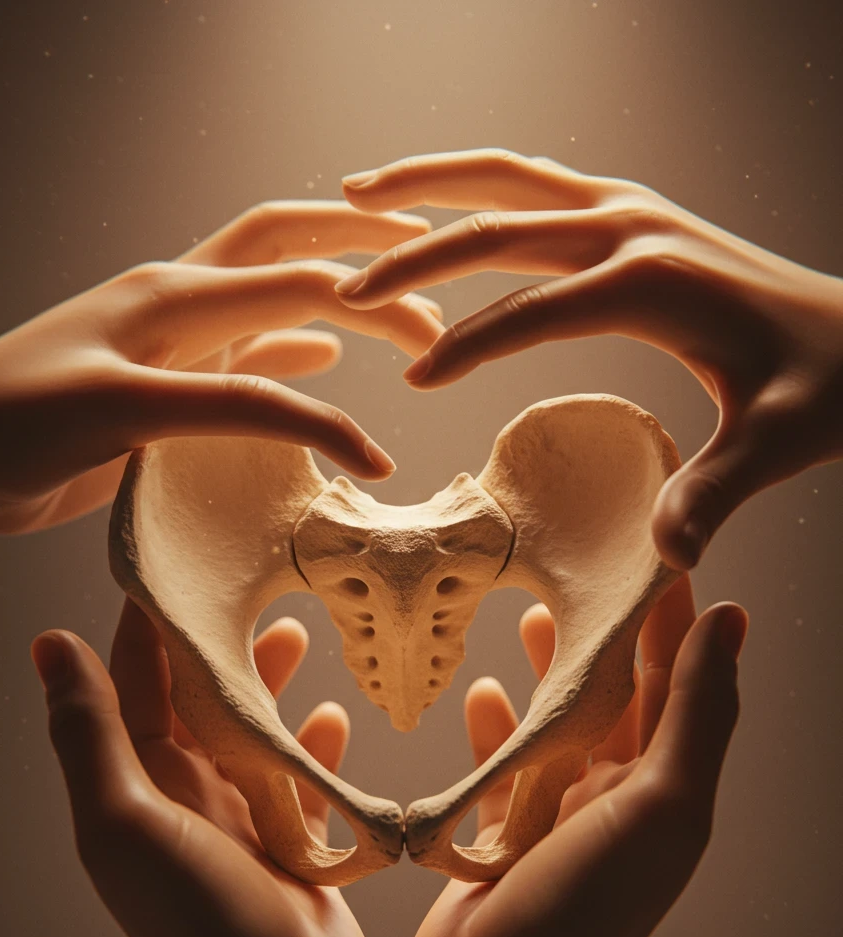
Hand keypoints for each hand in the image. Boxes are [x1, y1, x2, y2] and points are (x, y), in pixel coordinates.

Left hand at [0, 200, 442, 541]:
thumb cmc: (19, 424)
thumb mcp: (130, 410)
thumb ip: (236, 408)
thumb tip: (344, 427)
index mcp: (173, 295)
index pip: (301, 277)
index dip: (373, 305)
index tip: (430, 348)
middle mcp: (177, 303)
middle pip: (291, 254)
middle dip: (364, 262)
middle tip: (431, 290)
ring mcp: (169, 342)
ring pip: (272, 300)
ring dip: (335, 305)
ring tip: (396, 323)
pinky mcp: (160, 385)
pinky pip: (242, 355)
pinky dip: (290, 354)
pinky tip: (319, 363)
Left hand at [32, 600, 377, 936]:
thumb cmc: (199, 928)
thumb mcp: (126, 823)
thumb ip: (91, 733)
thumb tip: (48, 643)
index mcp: (142, 780)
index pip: (137, 675)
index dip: (151, 614)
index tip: (178, 552)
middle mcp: (185, 795)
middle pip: (198, 696)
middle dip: (219, 638)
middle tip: (253, 581)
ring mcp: (241, 821)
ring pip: (251, 731)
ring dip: (267, 684)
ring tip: (299, 631)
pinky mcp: (291, 846)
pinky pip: (299, 780)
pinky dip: (312, 744)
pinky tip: (337, 716)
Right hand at [335, 148, 842, 569]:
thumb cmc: (821, 388)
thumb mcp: (772, 443)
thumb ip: (714, 492)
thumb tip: (672, 552)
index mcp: (653, 283)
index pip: (530, 308)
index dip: (466, 345)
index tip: (413, 382)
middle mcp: (635, 228)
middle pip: (499, 223)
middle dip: (415, 255)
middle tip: (347, 287)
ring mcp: (634, 210)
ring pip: (511, 178)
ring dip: (433, 182)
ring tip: (359, 192)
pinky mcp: (635, 213)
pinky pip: (540, 184)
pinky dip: (481, 185)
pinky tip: (442, 201)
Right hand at [399, 581, 745, 936]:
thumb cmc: (585, 917)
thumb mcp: (662, 808)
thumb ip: (695, 713)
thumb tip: (731, 620)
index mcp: (663, 785)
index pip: (677, 675)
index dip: (671, 610)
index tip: (654, 543)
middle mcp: (618, 797)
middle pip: (621, 694)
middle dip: (610, 629)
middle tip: (588, 565)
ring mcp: (559, 817)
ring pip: (562, 724)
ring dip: (555, 672)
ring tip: (536, 614)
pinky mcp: (505, 836)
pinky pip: (506, 768)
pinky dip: (498, 729)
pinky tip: (481, 694)